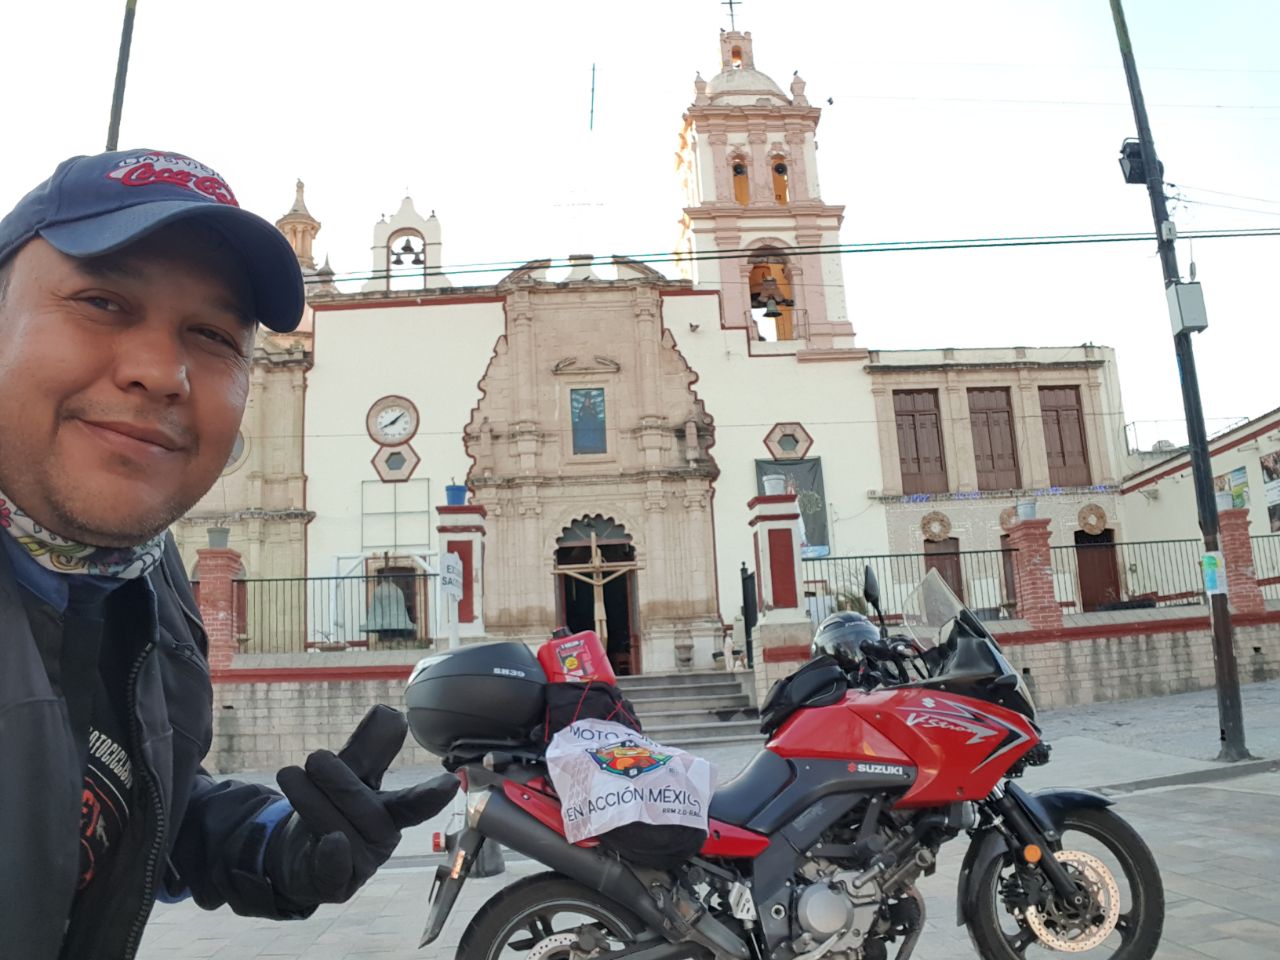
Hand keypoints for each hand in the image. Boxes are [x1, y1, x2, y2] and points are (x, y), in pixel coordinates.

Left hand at [266, 705, 458, 905]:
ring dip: (313, 802)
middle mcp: (381, 839)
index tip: (451, 782)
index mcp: (393, 812)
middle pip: (368, 811)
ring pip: (341, 832)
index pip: (414, 802)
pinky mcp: (333, 885)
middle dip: (341, 784)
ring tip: (288, 774)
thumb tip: (393, 715)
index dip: (432, 794)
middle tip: (315, 757)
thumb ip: (370, 748)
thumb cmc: (333, 810)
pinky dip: (332, 856)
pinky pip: (334, 872)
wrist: (296, 856)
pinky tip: (328, 840)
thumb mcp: (351, 775)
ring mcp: (359, 866)